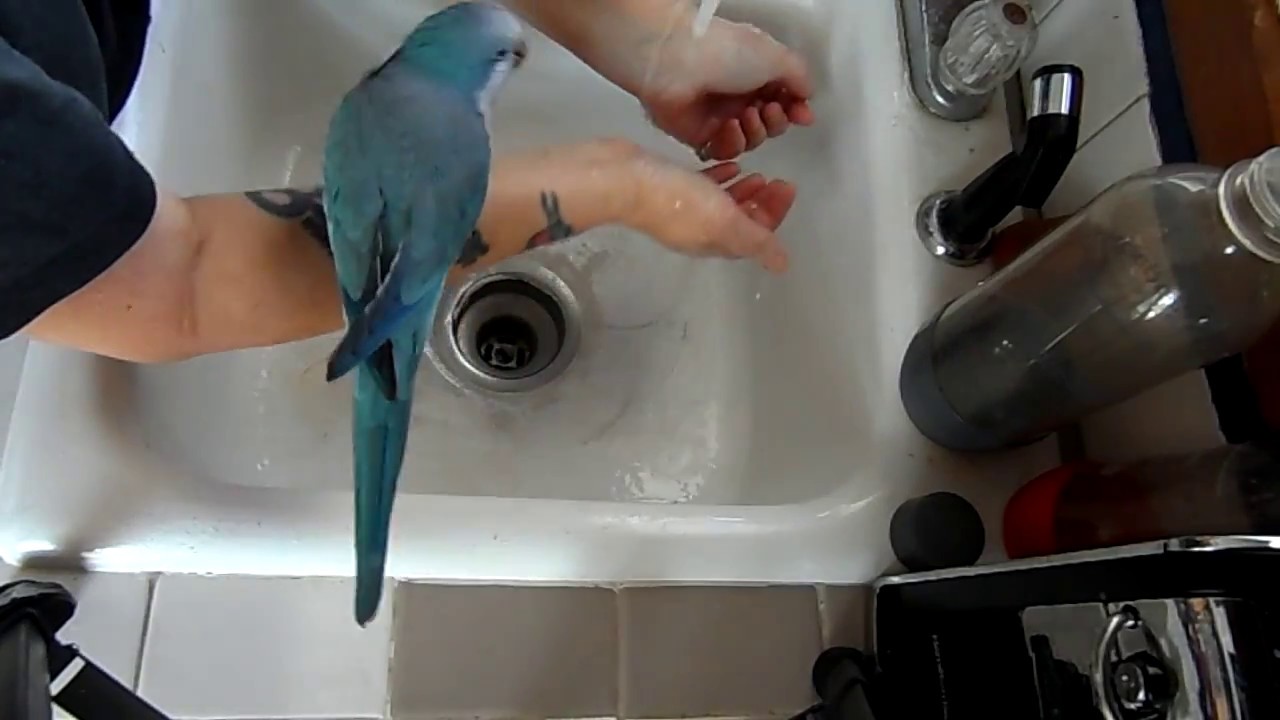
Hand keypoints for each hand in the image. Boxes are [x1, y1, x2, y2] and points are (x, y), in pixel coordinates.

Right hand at [622, 147, 792, 272]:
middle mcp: (700, 232)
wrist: (623, 179)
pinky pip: (703, 188)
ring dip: (744, 192)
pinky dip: (721, 179)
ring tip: (757, 172)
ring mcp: (683, 212)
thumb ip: (755, 240)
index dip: (775, 214)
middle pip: (741, 222)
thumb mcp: (724, 222)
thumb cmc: (676, 200)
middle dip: (763, 203)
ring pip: (723, 206)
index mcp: (715, 243)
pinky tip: (729, 164)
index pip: (755, 237)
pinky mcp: (670, 189)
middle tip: (778, 180)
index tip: (787, 187)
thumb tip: (782, 265)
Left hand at [639, 16, 815, 160]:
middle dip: (776, 122)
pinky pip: (725, 152)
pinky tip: (728, 126)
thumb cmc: (726, 52)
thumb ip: (799, 77)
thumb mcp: (776, 56)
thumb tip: (807, 96)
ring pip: (750, 142)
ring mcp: (719, 118)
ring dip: (756, 133)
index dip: (795, 110)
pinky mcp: (700, 136)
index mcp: (756, 73)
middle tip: (768, 109)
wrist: (677, 63)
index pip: (784, 100)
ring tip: (746, 115)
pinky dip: (732, 142)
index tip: (803, 116)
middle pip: (770, 126)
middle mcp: (739, 96)